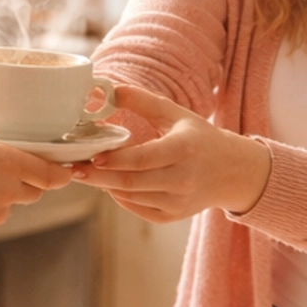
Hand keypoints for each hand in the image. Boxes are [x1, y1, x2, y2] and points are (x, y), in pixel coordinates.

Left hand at [76, 82, 270, 219]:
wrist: (231, 172)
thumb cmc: (199, 138)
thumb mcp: (176, 114)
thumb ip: (142, 101)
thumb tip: (108, 90)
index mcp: (184, 149)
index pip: (142, 159)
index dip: (114, 159)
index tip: (91, 154)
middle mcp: (183, 179)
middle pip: (130, 183)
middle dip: (98, 177)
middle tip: (75, 168)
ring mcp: (178, 202)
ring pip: (131, 197)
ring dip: (106, 185)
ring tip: (88, 172)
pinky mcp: (173, 216)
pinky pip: (138, 209)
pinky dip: (121, 197)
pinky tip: (111, 184)